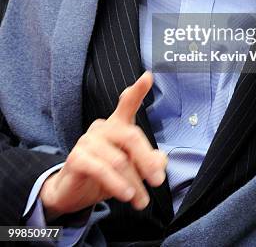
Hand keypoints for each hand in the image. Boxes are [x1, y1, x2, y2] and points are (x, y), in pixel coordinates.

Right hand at [40, 72, 166, 220]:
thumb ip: (148, 161)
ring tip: (141, 200)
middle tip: (158, 181)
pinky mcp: (77, 157)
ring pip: (119, 160)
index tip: (148, 77)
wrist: (72, 193)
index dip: (138, 90)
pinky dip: (117, 184)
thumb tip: (161, 160)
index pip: (127, 104)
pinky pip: (102, 169)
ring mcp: (88, 141)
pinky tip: (125, 194)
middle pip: (131, 137)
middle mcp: (102, 127)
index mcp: (117, 125)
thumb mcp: (131, 170)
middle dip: (147, 161)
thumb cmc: (104, 174)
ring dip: (134, 183)